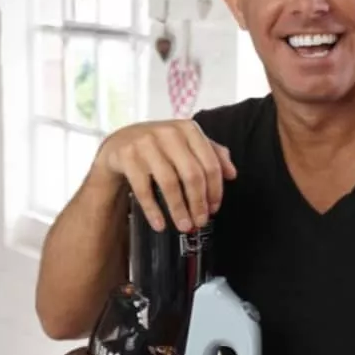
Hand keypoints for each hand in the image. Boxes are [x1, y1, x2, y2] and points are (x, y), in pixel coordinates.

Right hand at [93, 119, 236, 231]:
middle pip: (192, 174)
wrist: (122, 141)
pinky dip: (153, 210)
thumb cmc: (162, 146)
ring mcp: (146, 143)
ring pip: (169, 183)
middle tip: (200, 221)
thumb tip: (232, 174)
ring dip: (179, 209)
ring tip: (184, 225)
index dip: (215, 190)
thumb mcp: (188, 144)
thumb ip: (213, 154)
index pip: (210, 164)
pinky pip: (143, 189)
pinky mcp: (127, 155)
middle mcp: (169, 132)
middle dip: (198, 203)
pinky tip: (160, 224)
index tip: (214, 208)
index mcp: (189, 129)